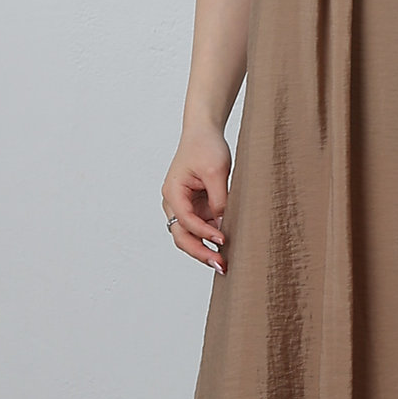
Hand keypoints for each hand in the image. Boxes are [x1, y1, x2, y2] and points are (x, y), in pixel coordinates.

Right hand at [161, 127, 230, 273]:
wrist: (204, 133)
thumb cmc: (206, 147)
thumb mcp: (216, 171)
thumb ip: (219, 199)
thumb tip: (223, 225)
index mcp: (173, 192)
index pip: (185, 220)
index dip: (203, 233)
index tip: (222, 239)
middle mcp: (174, 203)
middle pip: (181, 236)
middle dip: (200, 252)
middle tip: (220, 265)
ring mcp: (184, 207)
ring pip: (190, 237)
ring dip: (205, 250)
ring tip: (224, 264)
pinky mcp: (195, 209)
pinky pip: (200, 230)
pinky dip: (210, 240)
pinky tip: (225, 250)